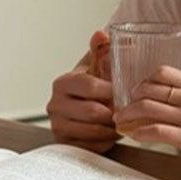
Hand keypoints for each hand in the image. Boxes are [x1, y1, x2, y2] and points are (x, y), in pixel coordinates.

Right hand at [47, 31, 116, 153]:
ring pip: (93, 130)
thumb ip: (101, 51)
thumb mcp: (97, 69)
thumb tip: (101, 34)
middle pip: (92, 111)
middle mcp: (54, 105)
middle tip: (126, 110)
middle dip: (113, 112)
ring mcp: (57, 126)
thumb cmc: (93, 92)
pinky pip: (90, 146)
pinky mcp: (64, 144)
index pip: (88, 85)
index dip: (110, 90)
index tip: (123, 92)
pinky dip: (105, 141)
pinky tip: (111, 134)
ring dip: (111, 128)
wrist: (83, 115)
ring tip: (120, 122)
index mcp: (62, 84)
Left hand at [113, 67, 180, 175]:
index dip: (142, 80)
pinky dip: (139, 132)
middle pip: (148, 89)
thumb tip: (166, 94)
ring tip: (120, 120)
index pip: (162, 72)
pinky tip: (134, 135)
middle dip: (128, 98)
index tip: (134, 90)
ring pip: (146, 108)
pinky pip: (155, 131)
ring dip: (127, 115)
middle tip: (121, 106)